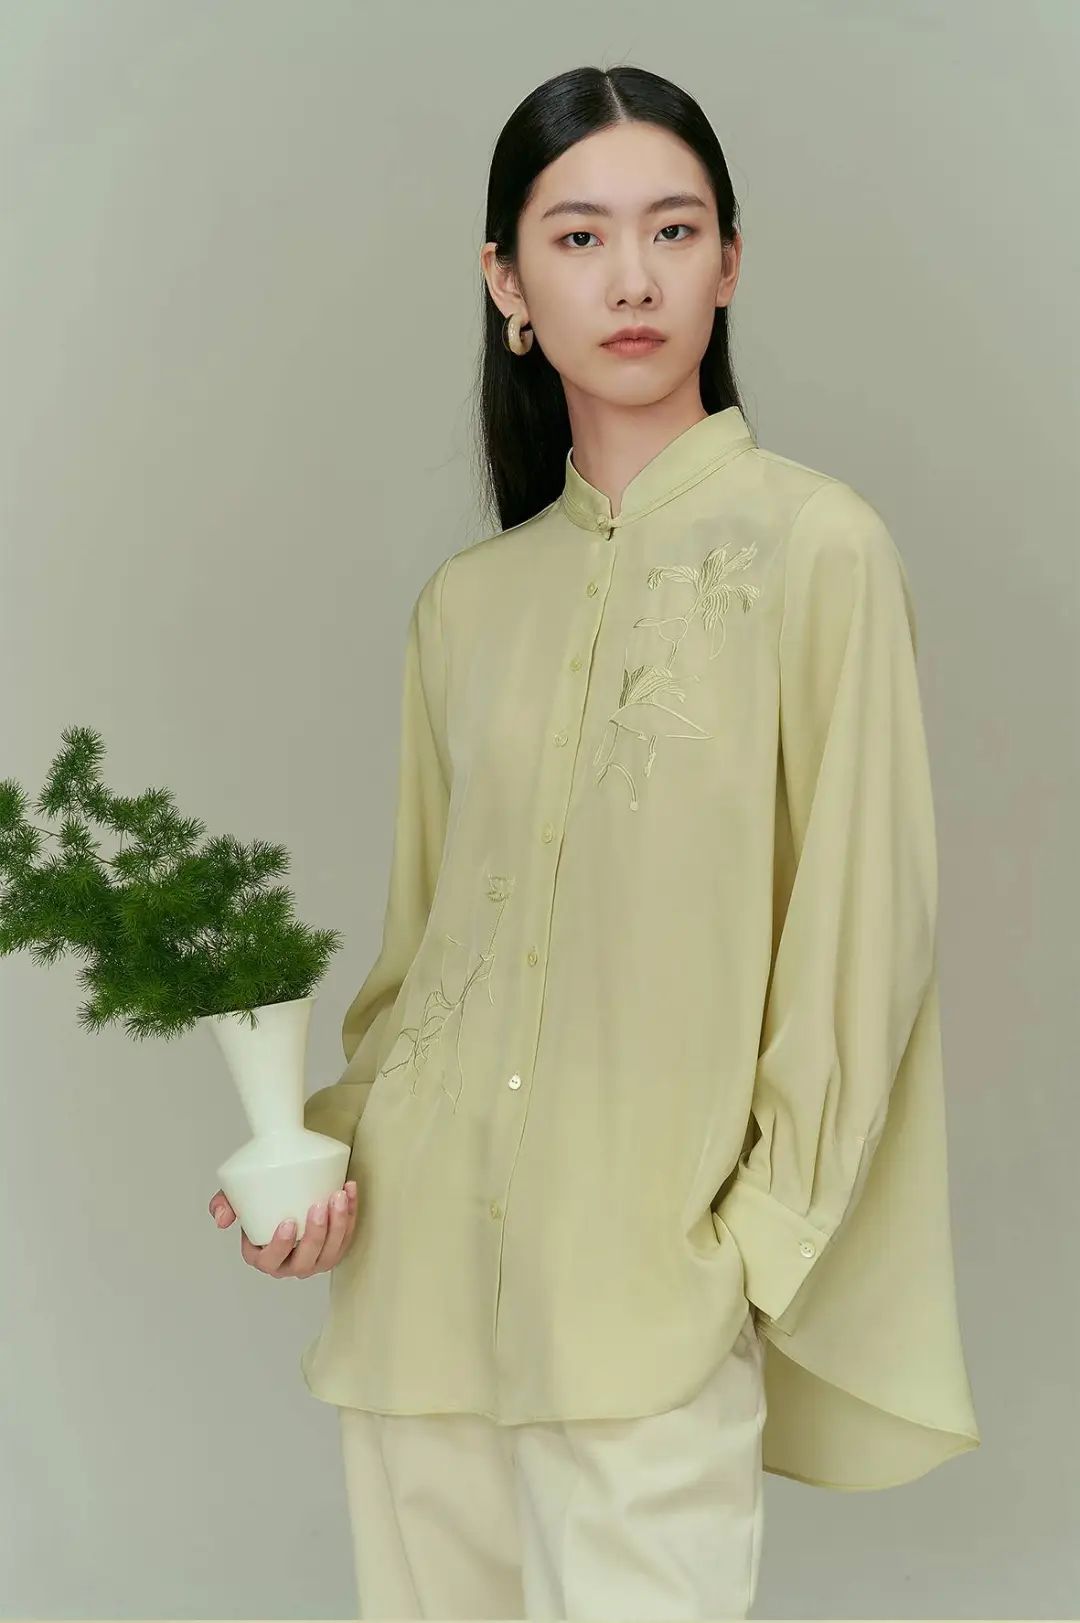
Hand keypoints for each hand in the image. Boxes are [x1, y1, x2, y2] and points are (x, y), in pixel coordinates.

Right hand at [208, 1183, 357, 1277]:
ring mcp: (316, 1259)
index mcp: (265, 1257)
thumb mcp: (239, 1199)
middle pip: (306, 1260)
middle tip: (318, 1205)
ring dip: (338, 1225)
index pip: (271, 1260)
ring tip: (338, 1196)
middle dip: (315, 1234)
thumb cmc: (265, 1200)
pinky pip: (347, 1236)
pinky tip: (349, 1191)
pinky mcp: (336, 1247)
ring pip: (331, 1251)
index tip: (288, 1222)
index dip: (281, 1246)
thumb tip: (221, 1218)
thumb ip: (224, 1204)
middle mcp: (291, 1264)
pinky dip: (351, 1214)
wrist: (292, 1188)